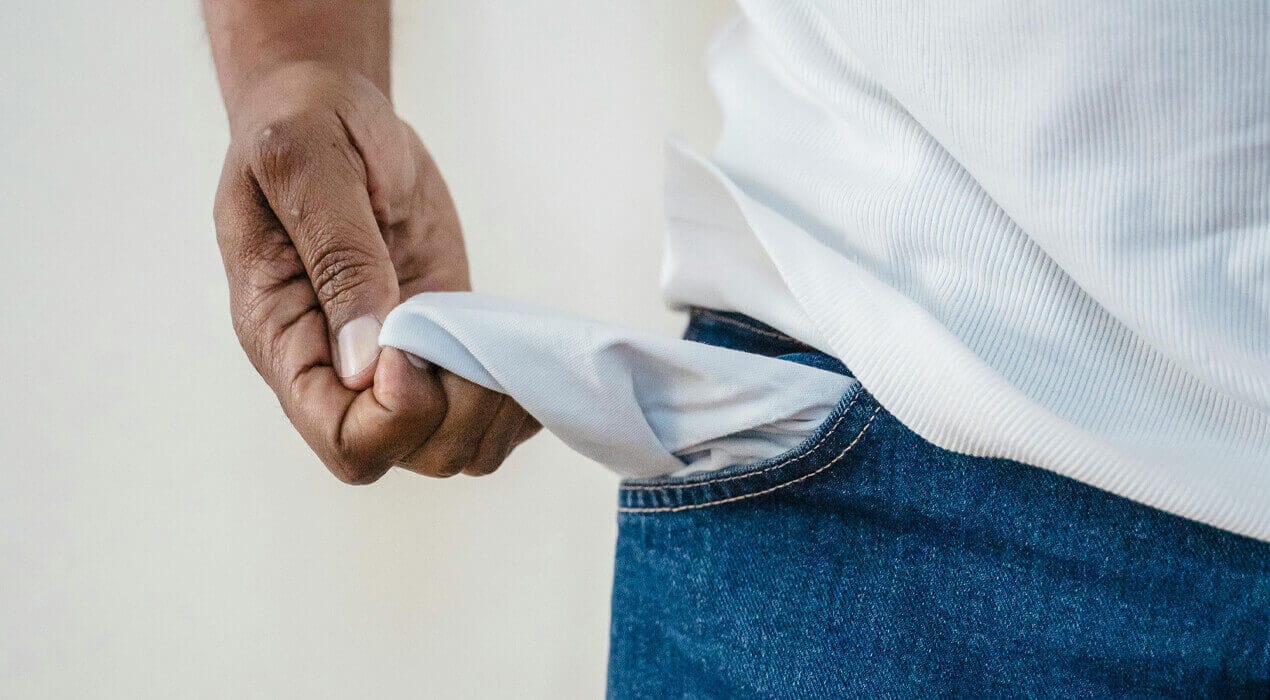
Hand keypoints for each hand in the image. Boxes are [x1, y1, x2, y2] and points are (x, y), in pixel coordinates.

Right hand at [212, 61, 537, 483]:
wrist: (329, 110)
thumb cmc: (305, 125)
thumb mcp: (308, 165)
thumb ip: (338, 258)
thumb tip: (363, 364)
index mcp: (283, 335)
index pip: (340, 438)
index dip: (393, 413)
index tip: (411, 341)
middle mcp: (334, 366)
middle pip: (402, 454)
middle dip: (453, 414)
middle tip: (465, 336)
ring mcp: (389, 359)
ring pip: (450, 445)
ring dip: (490, 410)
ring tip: (495, 342)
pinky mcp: (437, 340)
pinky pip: (479, 408)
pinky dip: (513, 397)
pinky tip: (520, 354)